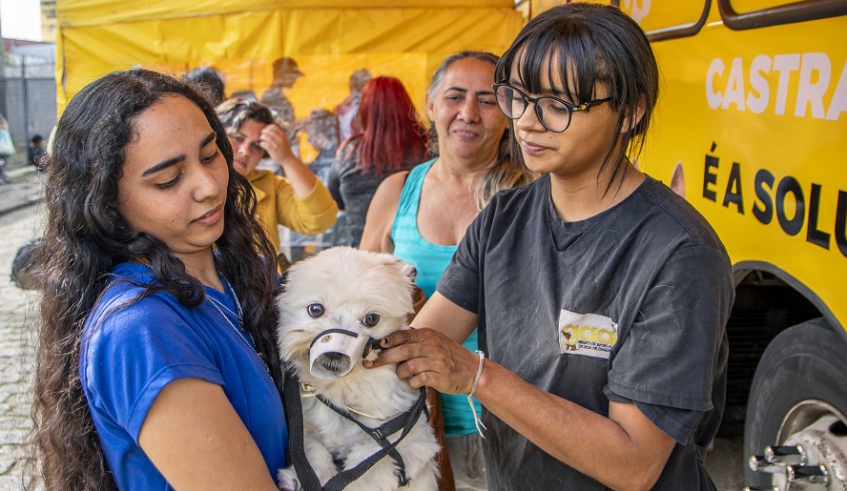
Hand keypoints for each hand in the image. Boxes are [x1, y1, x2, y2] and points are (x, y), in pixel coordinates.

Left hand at [259, 123, 293, 163]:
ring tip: (261, 139)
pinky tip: (262, 145)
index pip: (273, 126)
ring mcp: (277, 145)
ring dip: (262, 137)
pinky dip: (261, 143)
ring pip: (266, 137)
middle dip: (263, 132)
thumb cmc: (283, 148)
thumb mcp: (283, 139)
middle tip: (262, 135)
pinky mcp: (274, 150)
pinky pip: (265, 144)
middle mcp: (281, 139)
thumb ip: (278, 134)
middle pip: (269, 131)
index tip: (265, 131)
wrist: (287, 159)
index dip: (267, 127)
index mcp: (283, 135)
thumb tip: (267, 129)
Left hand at [364, 327, 480, 394]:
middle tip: (372, 365)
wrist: (472, 370)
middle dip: (384, 358)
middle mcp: (431, 346)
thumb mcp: (434, 342)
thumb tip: (389, 342)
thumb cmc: (448, 356)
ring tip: (404, 375)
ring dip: (401, 373)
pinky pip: (419, 380)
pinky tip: (415, 383)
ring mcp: (436, 362)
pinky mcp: (440, 377)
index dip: (388, 340)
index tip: (376, 346)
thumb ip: (415, 340)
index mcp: (428, 335)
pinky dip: (413, 383)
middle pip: (402, 351)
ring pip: (409, 367)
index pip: (404, 335)